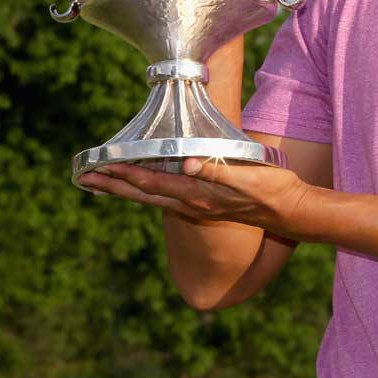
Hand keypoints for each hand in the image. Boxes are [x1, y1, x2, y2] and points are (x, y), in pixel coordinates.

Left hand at [77, 159, 312, 236]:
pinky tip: (140, 187)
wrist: (291, 213)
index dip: (125, 175)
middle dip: (114, 186)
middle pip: (144, 194)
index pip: (152, 183)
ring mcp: (196, 206)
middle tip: (85, 178)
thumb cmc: (273, 190)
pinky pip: (165, 198)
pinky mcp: (203, 204)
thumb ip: (217, 170)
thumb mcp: (248, 176)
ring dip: (125, 190)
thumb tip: (187, 164)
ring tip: (102, 183)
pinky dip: (145, 191)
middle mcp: (191, 203)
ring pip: (151, 198)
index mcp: (198, 195)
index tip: (100, 168)